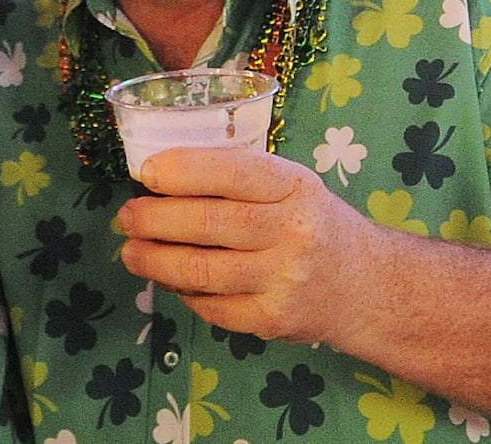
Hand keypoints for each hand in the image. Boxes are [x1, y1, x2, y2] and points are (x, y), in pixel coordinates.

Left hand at [115, 146, 377, 345]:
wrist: (365, 284)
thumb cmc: (310, 223)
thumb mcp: (290, 185)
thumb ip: (236, 177)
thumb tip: (158, 176)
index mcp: (293, 187)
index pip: (231, 172)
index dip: (181, 170)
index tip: (145, 173)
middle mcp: (293, 232)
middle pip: (206, 223)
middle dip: (153, 220)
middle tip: (126, 217)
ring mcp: (284, 280)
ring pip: (199, 270)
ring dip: (153, 261)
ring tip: (131, 252)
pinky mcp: (273, 320)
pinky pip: (211, 307)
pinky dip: (182, 293)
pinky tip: (170, 281)